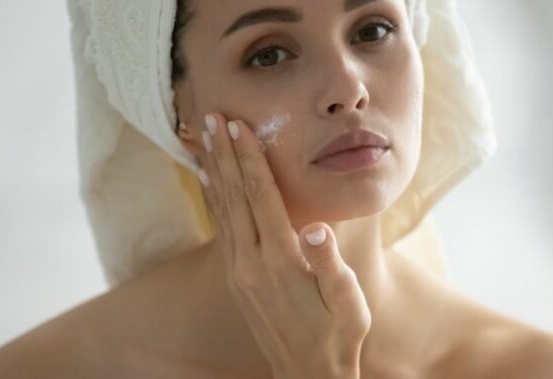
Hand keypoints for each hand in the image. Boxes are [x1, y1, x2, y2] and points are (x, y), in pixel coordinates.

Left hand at [183, 113, 370, 378]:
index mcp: (280, 261)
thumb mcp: (347, 301)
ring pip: (222, 210)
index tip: (238, 126)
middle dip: (224, 154)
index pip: (261, 197)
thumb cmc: (338, 335)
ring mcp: (239, 273)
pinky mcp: (237, 280)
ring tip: (204, 140)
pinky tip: (211, 183)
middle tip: (212, 118)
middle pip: (234, 196)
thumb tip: (315, 226)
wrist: (309, 375)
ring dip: (215, 171)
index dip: (249, 159)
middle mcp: (251, 264)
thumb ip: (329, 263)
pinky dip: (215, 200)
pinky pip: (222, 229)